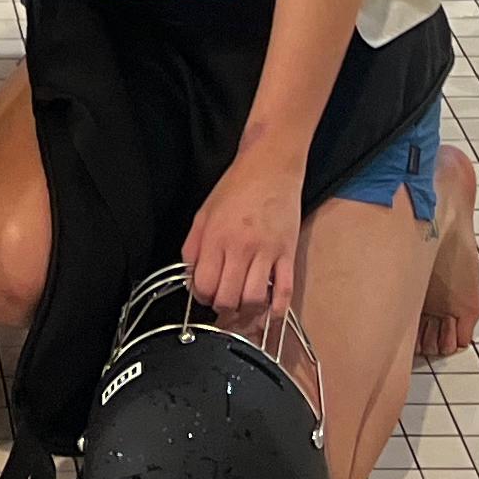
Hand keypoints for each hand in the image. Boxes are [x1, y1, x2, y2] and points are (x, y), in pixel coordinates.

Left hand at [180, 145, 307, 325]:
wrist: (270, 166)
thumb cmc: (237, 187)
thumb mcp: (204, 212)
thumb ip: (193, 246)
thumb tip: (189, 278)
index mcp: (216, 237)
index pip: (204, 285)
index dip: (202, 297)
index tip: (205, 295)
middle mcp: (241, 247)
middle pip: (228, 298)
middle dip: (223, 307)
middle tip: (223, 302)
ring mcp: (267, 251)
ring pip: (255, 299)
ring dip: (247, 310)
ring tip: (243, 304)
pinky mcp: (288, 253)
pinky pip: (285, 290)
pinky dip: (277, 309)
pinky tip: (270, 312)